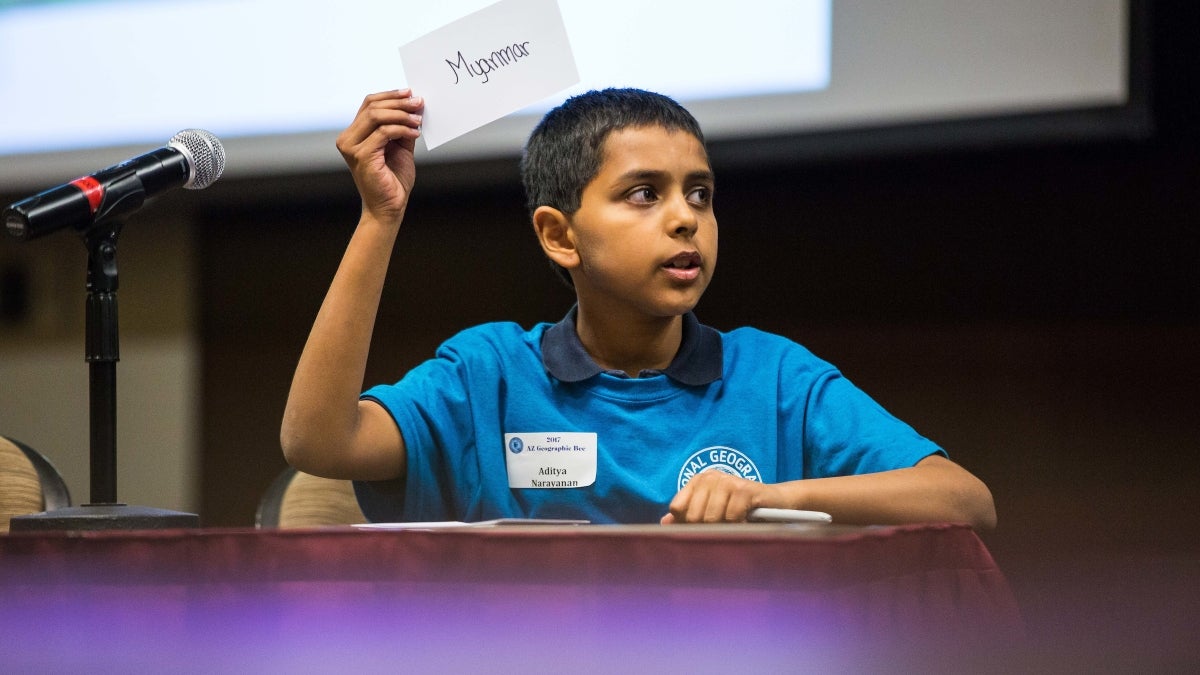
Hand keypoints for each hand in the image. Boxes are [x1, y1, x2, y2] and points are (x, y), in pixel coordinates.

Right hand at [336, 90, 424, 226]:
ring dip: (402, 114)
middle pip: (372, 106)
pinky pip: (384, 132)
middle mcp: (347, 139)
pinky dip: (402, 129)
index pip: (369, 104)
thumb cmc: (393, 180)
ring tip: (418, 120)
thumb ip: (402, 126)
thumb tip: (414, 103)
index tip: (411, 93)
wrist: (390, 207)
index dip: (390, 95)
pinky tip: (415, 133)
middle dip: (398, 102)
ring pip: (376, 116)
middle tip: (419, 103)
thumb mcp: (400, 146)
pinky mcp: (361, 156)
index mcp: (354, 134)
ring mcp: (352, 147)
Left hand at [660, 470, 778, 523]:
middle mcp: (710, 477)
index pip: (677, 507)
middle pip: (693, 515)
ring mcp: (727, 481)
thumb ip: (687, 515)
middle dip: (706, 528)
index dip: (687, 524)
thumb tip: (664, 522)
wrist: (773, 502)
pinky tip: (744, 521)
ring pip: (711, 518)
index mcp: (698, 480)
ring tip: (733, 525)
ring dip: (724, 528)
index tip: (702, 527)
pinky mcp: (744, 489)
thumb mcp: (711, 510)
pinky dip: (738, 525)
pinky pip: (731, 516)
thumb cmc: (739, 509)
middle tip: (721, 528)